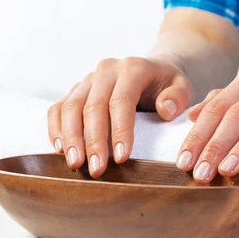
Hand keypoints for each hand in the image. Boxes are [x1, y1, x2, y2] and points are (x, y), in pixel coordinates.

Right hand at [47, 56, 193, 177]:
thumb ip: (178, 97)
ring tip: (75, 164)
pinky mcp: (75, 90)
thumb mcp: (182, 87)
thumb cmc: (167, 85)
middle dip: (93, 141)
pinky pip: (58, 108)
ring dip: (71, 138)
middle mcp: (106, 70)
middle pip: (93, 106)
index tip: (122, 158)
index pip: (121, 100)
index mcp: (132, 68)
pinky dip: (56, 129)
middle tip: (97, 170)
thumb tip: (165, 109)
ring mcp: (87, 79)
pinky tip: (60, 150)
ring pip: (70, 107)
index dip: (120, 130)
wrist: (152, 70)